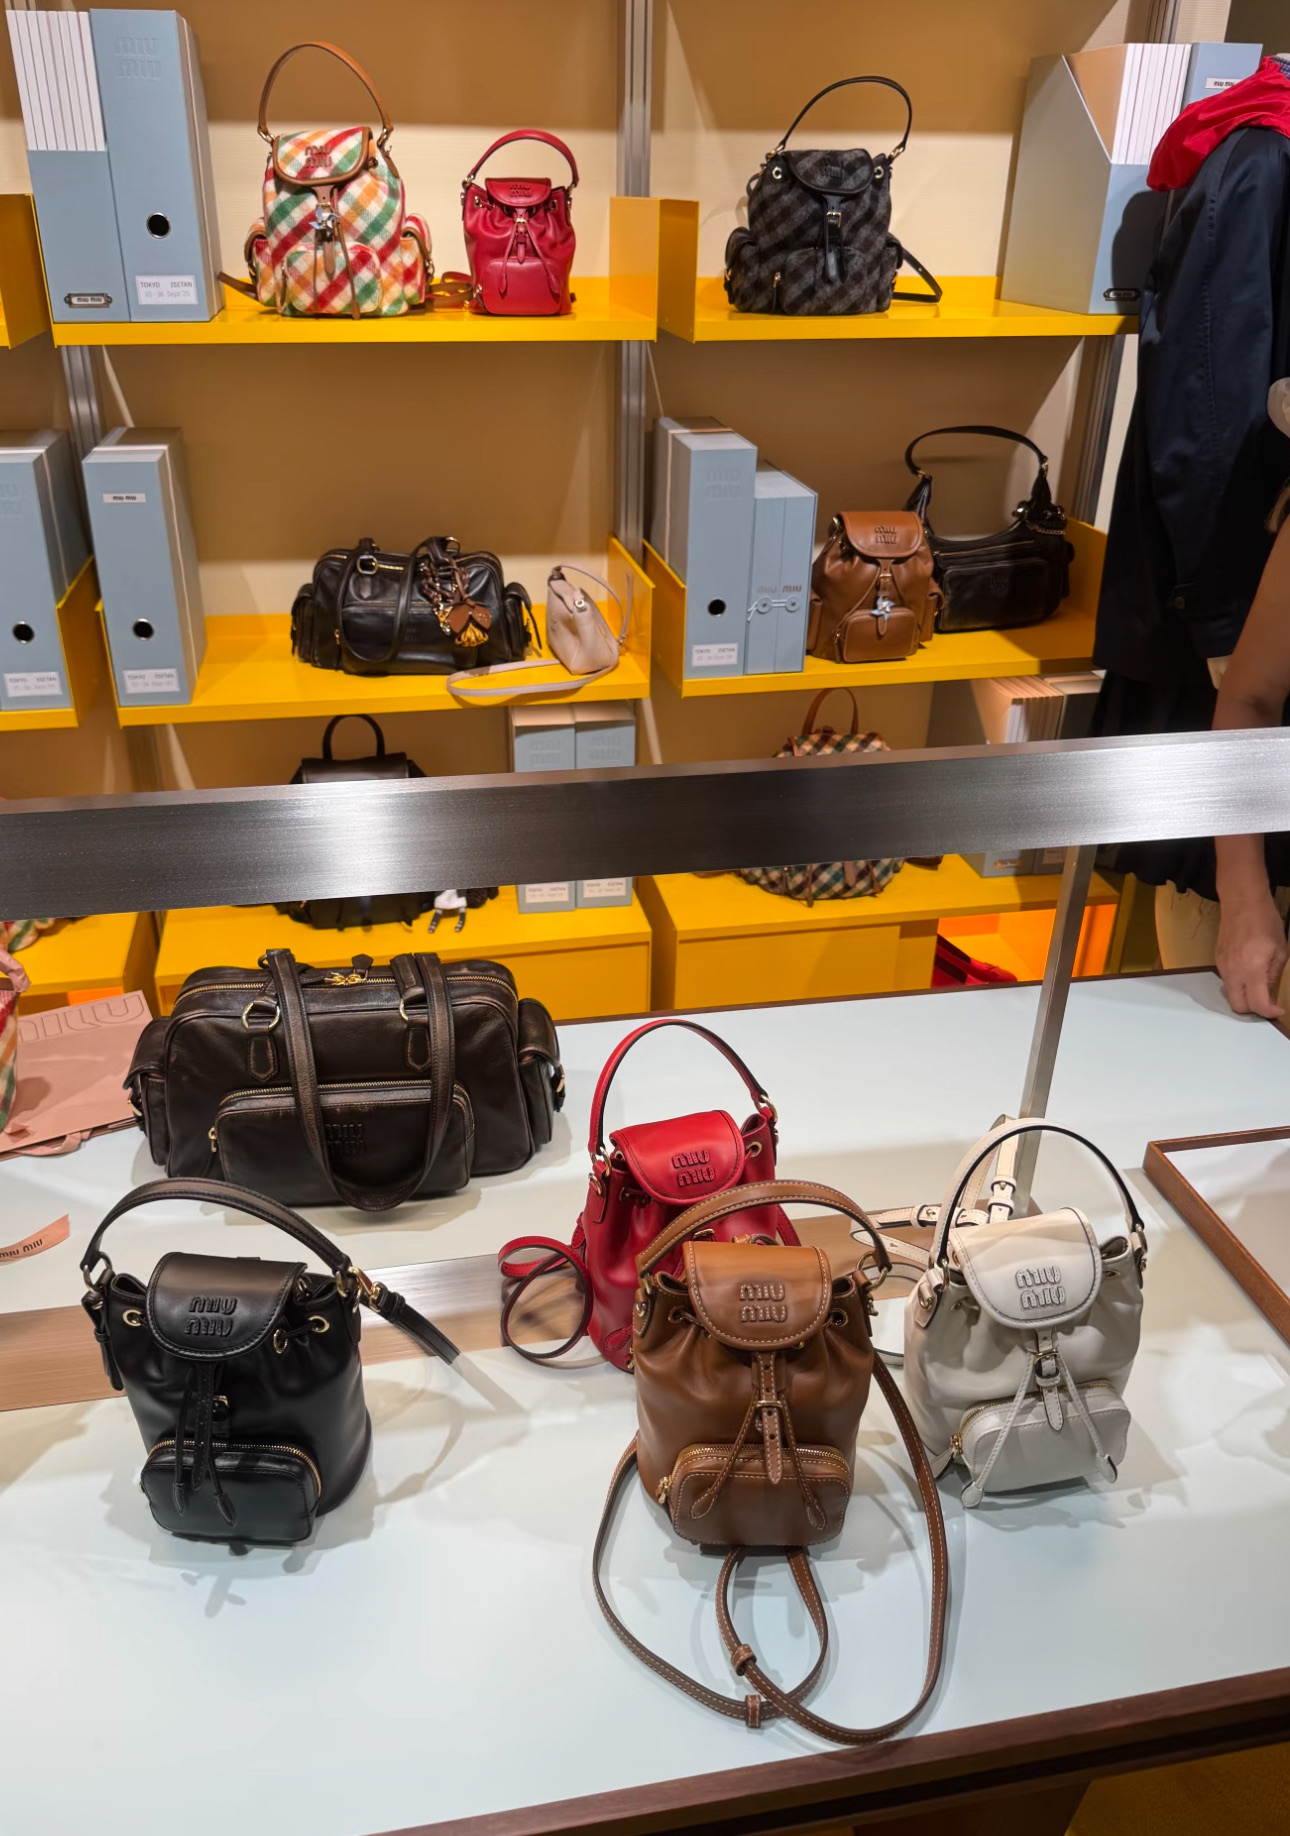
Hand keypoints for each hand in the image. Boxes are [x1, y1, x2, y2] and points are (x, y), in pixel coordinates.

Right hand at [1217, 891, 1288, 1018]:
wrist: (1242, 902)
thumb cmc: (1265, 921)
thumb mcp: (1280, 950)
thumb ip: (1273, 974)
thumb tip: (1268, 990)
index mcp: (1252, 969)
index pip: (1257, 1003)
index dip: (1269, 1012)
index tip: (1278, 1010)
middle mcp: (1233, 972)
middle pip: (1238, 1006)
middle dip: (1253, 1010)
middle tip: (1268, 1003)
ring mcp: (1223, 967)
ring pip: (1230, 995)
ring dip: (1244, 998)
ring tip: (1259, 989)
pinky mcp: (1218, 960)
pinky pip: (1227, 982)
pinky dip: (1238, 986)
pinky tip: (1249, 975)